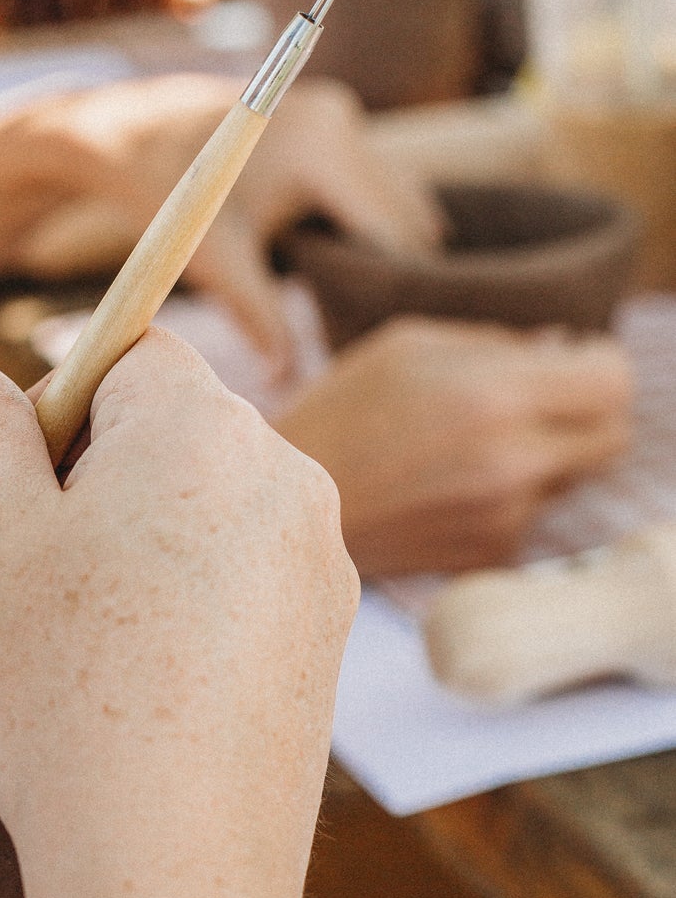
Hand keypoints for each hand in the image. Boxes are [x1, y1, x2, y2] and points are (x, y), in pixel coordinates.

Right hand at [0, 330, 357, 897]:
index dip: (52, 403)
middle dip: (90, 484)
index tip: (7, 483)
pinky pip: (239, 592)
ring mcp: (319, 569)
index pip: (128, 351)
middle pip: (170, 436)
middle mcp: (287, 482)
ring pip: (203, 519)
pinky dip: (182, 616)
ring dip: (134, 554)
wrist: (168, 872)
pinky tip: (132, 690)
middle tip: (24, 580)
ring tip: (75, 651)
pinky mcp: (325, 649)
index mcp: (206, 430)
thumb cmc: (68, 697)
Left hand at [10, 75, 438, 376]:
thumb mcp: (215, 259)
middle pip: (404, 218)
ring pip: (396, 203)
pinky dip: (371, 231)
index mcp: (323, 148)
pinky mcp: (333, 125)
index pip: (390, 233)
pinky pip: (373, 189)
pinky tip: (352, 280)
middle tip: (383, 341)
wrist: (123, 130)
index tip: (392, 342)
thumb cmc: (161, 192)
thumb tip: (286, 379)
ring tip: (368, 318)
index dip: (394, 290)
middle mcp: (344, 121)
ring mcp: (342, 117)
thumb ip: (259, 316)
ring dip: (388, 254)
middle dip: (395, 277)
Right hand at [276, 318, 632, 576]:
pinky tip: (450, 484)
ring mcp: (503, 516)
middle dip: (588, 412)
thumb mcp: (410, 345)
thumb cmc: (341, 413)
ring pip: (572, 477)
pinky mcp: (487, 555)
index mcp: (495, 397)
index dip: (600, 365)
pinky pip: (530, 515)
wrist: (283, 508)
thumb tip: (562, 348)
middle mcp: (512, 462)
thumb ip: (497, 342)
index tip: (573, 360)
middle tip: (542, 400)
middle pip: (613, 436)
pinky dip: (508, 497)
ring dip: (545, 455)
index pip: (613, 381)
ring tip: (474, 444)